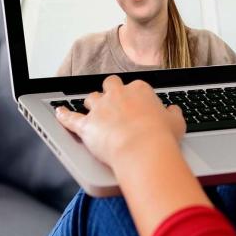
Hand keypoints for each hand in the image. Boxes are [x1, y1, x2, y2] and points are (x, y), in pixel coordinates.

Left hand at [56, 75, 185, 167]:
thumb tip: (173, 111)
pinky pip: (70, 118)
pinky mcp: (87, 125)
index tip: (137, 105)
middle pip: (110, 85)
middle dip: (110, 91)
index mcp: (140, 90)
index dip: (135, 96)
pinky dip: (63, 115)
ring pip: (91, 98)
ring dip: (91, 103)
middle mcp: (118, 94)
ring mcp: (100, 108)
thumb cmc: (161, 137)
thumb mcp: (176, 123)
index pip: (135, 87)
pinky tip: (59, 112)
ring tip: (92, 109)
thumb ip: (173, 114)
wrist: (143, 149)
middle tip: (113, 100)